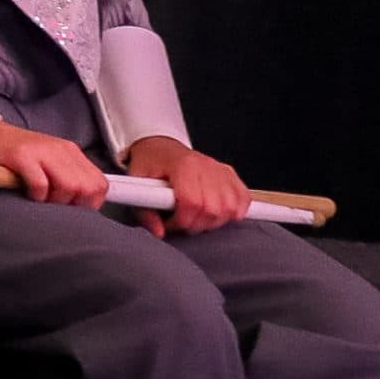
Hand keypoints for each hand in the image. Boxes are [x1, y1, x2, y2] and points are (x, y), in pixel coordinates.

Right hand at [0, 117, 108, 208]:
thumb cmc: (17, 156)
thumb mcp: (50, 162)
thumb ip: (69, 177)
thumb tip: (85, 204)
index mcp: (71, 152)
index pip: (99, 184)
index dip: (91, 203)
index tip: (74, 209)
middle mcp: (60, 149)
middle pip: (87, 188)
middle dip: (73, 205)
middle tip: (55, 204)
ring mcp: (41, 151)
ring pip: (69, 186)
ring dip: (56, 201)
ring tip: (41, 199)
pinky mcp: (21, 156)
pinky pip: (41, 185)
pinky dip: (36, 196)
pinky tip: (27, 193)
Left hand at [124, 136, 249, 235]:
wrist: (161, 147)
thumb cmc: (150, 163)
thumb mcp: (136, 180)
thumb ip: (143, 210)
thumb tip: (158, 232)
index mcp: (182, 165)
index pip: (192, 202)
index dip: (181, 221)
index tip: (170, 223)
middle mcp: (205, 165)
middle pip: (212, 210)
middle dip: (195, 225)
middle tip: (181, 222)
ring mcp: (220, 169)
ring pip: (230, 209)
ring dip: (213, 221)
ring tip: (196, 217)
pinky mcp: (230, 174)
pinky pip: (243, 200)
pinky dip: (233, 212)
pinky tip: (216, 212)